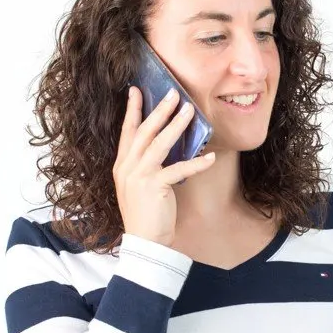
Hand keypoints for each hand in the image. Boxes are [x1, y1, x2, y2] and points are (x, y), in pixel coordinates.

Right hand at [114, 85, 216, 246]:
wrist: (144, 242)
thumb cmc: (146, 214)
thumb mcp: (141, 186)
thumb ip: (147, 166)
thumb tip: (167, 144)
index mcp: (122, 165)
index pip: (127, 131)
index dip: (132, 110)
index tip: (135, 90)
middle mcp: (127, 167)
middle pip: (144, 131)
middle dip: (159, 110)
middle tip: (173, 93)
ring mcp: (139, 176)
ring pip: (159, 143)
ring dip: (176, 125)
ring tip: (190, 111)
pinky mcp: (154, 187)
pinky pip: (179, 169)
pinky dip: (196, 163)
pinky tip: (210, 158)